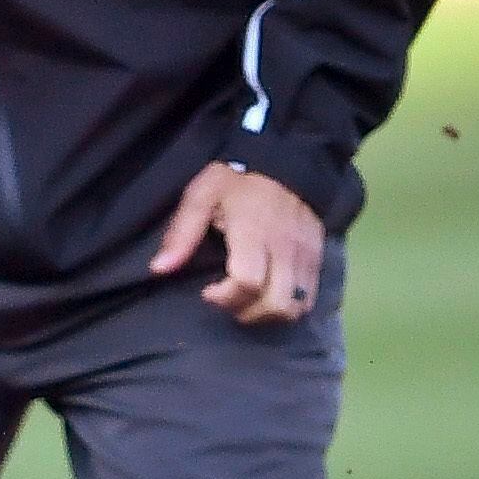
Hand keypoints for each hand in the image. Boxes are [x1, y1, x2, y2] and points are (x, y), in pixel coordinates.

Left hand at [151, 162, 324, 326]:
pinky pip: (309, 299)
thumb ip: (182, 233)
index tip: (207, 292)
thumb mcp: (202, 195)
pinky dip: (288, 307)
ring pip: (295, 307)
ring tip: (247, 301)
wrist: (286, 164)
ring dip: (268, 314)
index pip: (247, 281)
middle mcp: (286, 247)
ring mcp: (307, 255)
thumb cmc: (236, 182)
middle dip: (246, 312)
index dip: (224, 297)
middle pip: (275, 303)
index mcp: (254, 231)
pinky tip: (268, 296)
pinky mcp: (319, 259)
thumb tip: (159, 268)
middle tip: (228, 299)